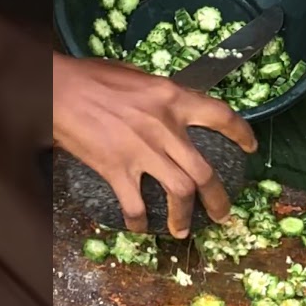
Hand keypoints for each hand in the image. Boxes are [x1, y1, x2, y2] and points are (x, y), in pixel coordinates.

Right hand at [53, 54, 257, 237]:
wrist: (55, 88)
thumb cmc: (91, 77)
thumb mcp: (136, 76)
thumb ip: (159, 94)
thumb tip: (172, 105)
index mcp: (172, 97)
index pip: (220, 116)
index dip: (242, 134)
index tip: (250, 148)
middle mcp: (164, 126)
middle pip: (205, 171)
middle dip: (219, 199)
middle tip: (222, 213)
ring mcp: (141, 150)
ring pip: (179, 192)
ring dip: (185, 217)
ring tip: (183, 230)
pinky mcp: (116, 168)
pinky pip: (135, 205)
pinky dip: (140, 221)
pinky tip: (140, 228)